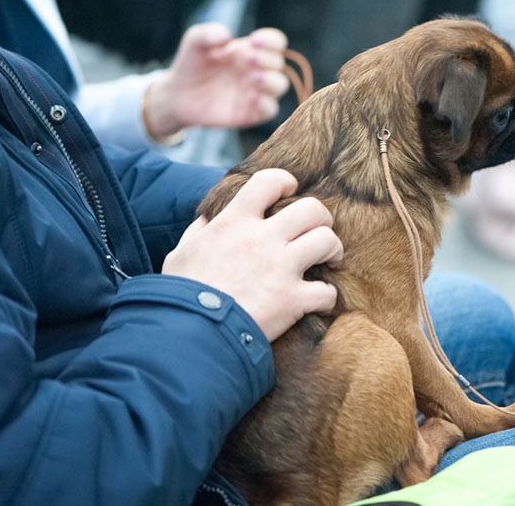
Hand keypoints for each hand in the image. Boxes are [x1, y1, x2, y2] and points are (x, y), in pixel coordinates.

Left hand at [143, 23, 289, 140]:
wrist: (178, 95)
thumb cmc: (190, 65)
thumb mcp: (194, 42)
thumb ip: (208, 33)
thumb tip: (228, 35)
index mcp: (249, 51)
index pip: (276, 43)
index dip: (272, 40)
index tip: (255, 41)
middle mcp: (256, 71)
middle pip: (279, 63)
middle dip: (268, 59)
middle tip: (248, 59)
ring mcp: (255, 92)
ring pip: (280, 85)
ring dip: (272, 80)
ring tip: (253, 78)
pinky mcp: (251, 113)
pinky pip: (271, 110)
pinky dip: (267, 103)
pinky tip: (251, 98)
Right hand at [162, 169, 342, 341]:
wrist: (189, 333)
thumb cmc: (181, 295)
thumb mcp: (181, 254)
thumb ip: (199, 232)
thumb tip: (207, 219)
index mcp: (233, 222)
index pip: (268, 182)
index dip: (284, 181)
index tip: (290, 190)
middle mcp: (261, 239)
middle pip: (311, 209)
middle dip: (321, 218)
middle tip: (318, 231)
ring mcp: (280, 268)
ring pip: (326, 241)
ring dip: (333, 250)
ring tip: (330, 260)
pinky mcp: (292, 300)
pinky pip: (327, 292)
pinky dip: (327, 297)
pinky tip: (319, 301)